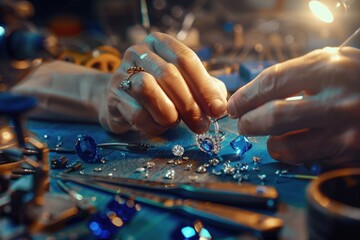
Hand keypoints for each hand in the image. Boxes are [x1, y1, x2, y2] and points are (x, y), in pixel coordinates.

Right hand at [99, 32, 226, 135]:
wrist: (121, 100)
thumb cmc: (160, 91)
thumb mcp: (186, 83)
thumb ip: (206, 89)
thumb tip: (220, 106)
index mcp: (160, 43)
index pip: (186, 59)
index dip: (204, 87)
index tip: (218, 110)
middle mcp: (139, 52)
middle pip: (170, 75)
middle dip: (190, 105)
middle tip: (201, 126)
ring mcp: (122, 73)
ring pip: (148, 89)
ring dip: (168, 113)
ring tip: (174, 122)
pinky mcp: (113, 97)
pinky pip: (137, 114)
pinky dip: (153, 126)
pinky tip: (158, 126)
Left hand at [227, 47, 359, 164]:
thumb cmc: (356, 78)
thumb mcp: (330, 63)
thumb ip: (293, 76)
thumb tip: (252, 97)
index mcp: (329, 69)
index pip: (271, 83)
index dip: (245, 96)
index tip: (233, 105)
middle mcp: (337, 102)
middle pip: (274, 117)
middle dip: (249, 123)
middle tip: (243, 124)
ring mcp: (345, 133)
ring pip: (288, 147)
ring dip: (271, 144)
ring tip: (271, 137)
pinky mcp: (349, 156)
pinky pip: (308, 160)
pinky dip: (294, 154)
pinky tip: (297, 144)